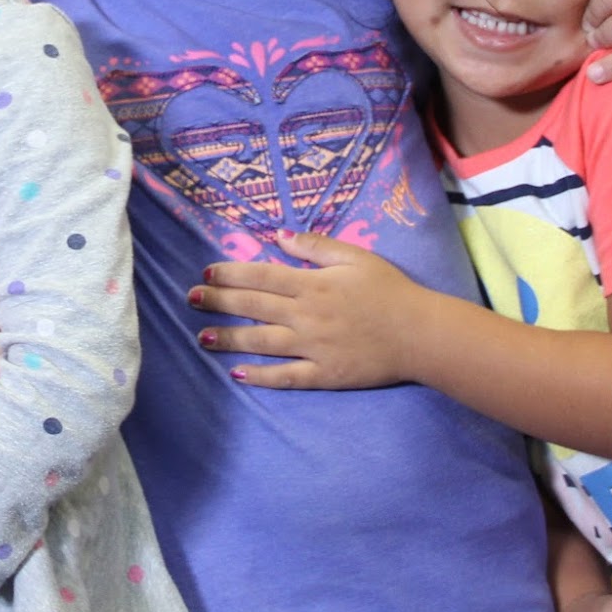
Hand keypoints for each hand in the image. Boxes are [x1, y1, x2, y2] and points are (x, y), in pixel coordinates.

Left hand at [189, 229, 425, 389]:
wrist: (420, 333)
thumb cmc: (390, 291)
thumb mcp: (356, 257)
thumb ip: (315, 246)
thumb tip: (278, 235)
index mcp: (312, 284)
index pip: (261, 275)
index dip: (230, 273)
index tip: (207, 272)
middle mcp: (306, 315)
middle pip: (253, 306)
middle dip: (218, 301)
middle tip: (191, 299)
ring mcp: (312, 347)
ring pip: (261, 342)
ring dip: (228, 339)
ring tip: (202, 337)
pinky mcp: (323, 374)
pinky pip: (286, 376)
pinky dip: (261, 376)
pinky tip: (238, 374)